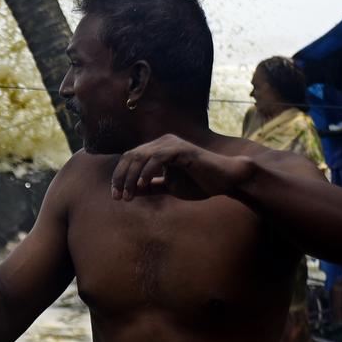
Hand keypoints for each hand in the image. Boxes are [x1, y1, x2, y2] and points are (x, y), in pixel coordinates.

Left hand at [111, 134, 253, 200]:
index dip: (119, 177)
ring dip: (131, 178)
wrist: (225, 181)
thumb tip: (130, 191)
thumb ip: (151, 187)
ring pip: (141, 156)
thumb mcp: (169, 187)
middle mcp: (162, 143)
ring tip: (128, 196)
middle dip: (121, 178)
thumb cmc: (199, 183)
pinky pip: (158, 157)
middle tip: (119, 198)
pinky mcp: (183, 149)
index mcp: (157, 149)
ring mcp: (172, 144)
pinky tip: (143, 184)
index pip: (130, 159)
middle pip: (131, 156)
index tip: (116, 197)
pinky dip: (147, 171)